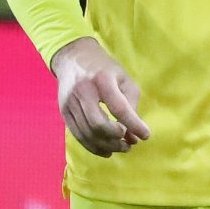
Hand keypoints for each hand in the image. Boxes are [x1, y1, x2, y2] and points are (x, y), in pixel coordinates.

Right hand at [51, 37, 149, 156]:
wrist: (73, 58)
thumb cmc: (105, 70)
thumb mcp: (124, 79)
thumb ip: (131, 104)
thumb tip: (134, 134)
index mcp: (102, 80)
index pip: (118, 108)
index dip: (133, 124)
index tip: (146, 135)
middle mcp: (82, 91)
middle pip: (98, 123)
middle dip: (116, 138)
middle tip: (130, 144)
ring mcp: (69, 102)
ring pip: (87, 132)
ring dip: (106, 145)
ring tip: (122, 148)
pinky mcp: (63, 111)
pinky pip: (77, 134)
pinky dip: (92, 146)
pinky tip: (106, 150)